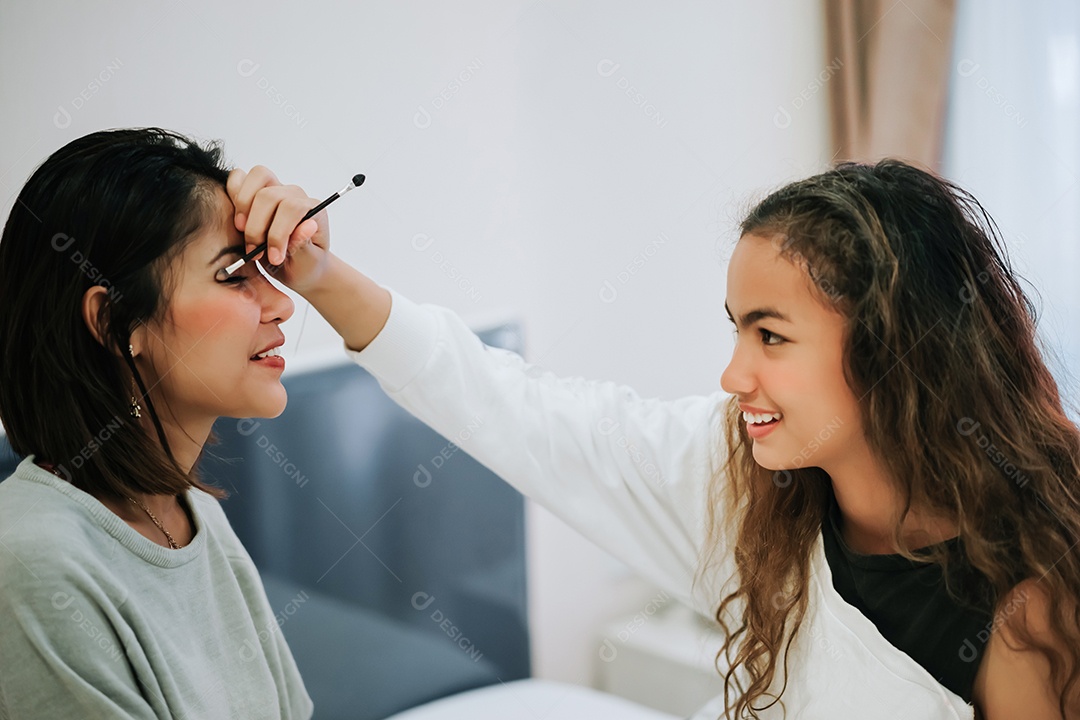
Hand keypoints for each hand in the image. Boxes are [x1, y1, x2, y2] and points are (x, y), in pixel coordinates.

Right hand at [225, 165, 330, 294]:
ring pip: (257, 177)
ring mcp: (276, 188)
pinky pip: (241, 177)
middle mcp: (295, 195)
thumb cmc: (304, 264)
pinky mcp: (256, 190)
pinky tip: (237, 219)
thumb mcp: (307, 263)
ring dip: (243, 207)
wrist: (297, 266)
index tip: (274, 258)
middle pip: (269, 195)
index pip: (293, 208)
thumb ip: (304, 244)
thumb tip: (308, 225)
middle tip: (255, 252)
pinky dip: (233, 193)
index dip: (278, 234)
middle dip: (257, 227)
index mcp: (313, 210)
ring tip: (242, 232)